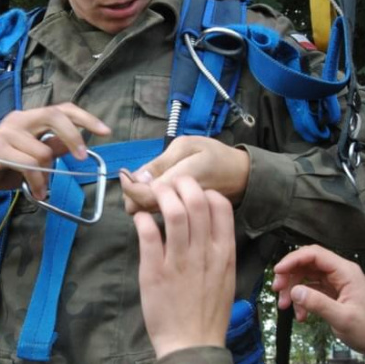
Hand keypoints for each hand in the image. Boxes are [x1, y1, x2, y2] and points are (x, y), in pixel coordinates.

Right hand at [0, 103, 110, 200]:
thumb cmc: (1, 168)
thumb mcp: (32, 158)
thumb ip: (51, 148)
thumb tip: (74, 145)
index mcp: (29, 118)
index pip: (61, 109)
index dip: (85, 118)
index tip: (105, 131)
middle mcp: (18, 119)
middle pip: (55, 116)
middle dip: (74, 137)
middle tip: (82, 158)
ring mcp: (7, 131)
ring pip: (43, 151)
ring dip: (47, 176)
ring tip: (42, 189)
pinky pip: (30, 166)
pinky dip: (38, 182)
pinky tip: (37, 192)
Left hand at [121, 136, 249, 214]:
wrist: (241, 176)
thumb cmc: (214, 156)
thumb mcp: (187, 146)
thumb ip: (161, 162)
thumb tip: (137, 177)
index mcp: (179, 184)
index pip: (142, 195)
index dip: (127, 185)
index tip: (124, 172)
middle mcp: (178, 204)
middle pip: (139, 208)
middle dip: (130, 193)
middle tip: (133, 176)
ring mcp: (180, 214)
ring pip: (146, 213)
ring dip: (138, 198)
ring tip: (145, 181)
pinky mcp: (181, 217)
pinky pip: (156, 214)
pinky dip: (148, 203)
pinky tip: (155, 190)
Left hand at [134, 178, 235, 358]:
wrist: (192, 345)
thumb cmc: (208, 312)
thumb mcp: (225, 276)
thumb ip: (218, 248)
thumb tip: (206, 222)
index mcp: (224, 252)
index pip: (220, 205)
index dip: (204, 191)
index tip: (191, 194)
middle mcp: (204, 252)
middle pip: (196, 199)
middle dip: (180, 184)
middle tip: (168, 186)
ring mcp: (179, 261)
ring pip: (173, 211)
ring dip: (160, 195)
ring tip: (151, 195)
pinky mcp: (154, 271)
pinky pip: (148, 234)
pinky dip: (142, 219)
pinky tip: (140, 219)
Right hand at [273, 245, 364, 363]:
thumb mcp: (342, 318)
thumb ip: (318, 303)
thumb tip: (295, 291)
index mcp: (346, 272)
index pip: (314, 254)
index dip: (293, 259)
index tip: (277, 271)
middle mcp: (340, 272)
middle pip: (307, 263)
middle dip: (289, 275)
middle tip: (277, 291)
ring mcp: (336, 282)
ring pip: (306, 276)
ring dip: (293, 289)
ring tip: (285, 307)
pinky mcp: (332, 292)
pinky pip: (311, 289)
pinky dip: (302, 300)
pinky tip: (301, 315)